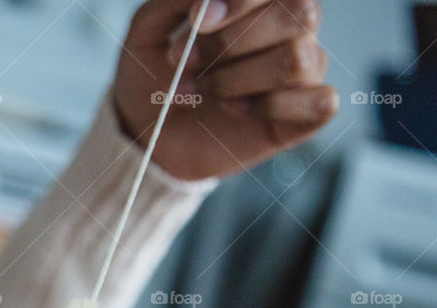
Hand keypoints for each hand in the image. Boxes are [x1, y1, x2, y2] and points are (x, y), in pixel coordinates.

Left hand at [115, 0, 337, 180]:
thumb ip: (173, 0)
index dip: (240, 0)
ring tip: (204, 89)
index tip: (196, 21)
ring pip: (298, 59)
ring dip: (238, 78)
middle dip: (232, 41)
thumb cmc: (155, 77)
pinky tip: (235, 108)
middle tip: (188, 63)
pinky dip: (271, 107)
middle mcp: (292, 28)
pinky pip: (320, 102)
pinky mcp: (307, 114)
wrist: (150, 133)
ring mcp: (304, 70)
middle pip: (299, 14)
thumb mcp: (148, 31)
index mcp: (261, 1)